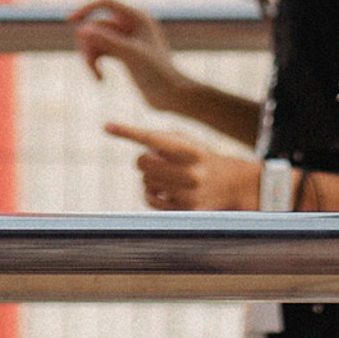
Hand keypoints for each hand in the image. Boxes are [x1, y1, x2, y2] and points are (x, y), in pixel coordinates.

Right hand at [71, 0, 184, 109]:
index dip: (86, 8)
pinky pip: (100, 52)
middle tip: (90, 63)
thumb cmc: (158, 74)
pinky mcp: (123, 54)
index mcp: (138, 17)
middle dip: (89, 43)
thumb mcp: (131, 56)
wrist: (171, 96)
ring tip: (96, 74)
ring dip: (90, 56)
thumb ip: (107, 41)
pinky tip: (100, 79)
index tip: (69, 21)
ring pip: (96, 40)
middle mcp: (132, 25)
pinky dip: (95, 63)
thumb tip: (83, 29)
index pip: (105, 3)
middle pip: (96, 25)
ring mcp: (127, 40)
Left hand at [104, 122, 260, 211]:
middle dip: (144, 160)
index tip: (107, 126)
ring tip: (165, 176)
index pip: (153, 139)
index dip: (129, 132)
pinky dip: (151, 194)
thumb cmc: (201, 158)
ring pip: (145, 182)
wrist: (232, 184)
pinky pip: (150, 200)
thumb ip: (160, 140)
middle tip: (154, 160)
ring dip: (149, 178)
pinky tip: (162, 190)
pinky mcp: (185, 211)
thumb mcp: (187, 142)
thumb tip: (117, 133)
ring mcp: (188, 194)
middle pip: (143, 163)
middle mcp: (191, 172)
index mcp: (192, 149)